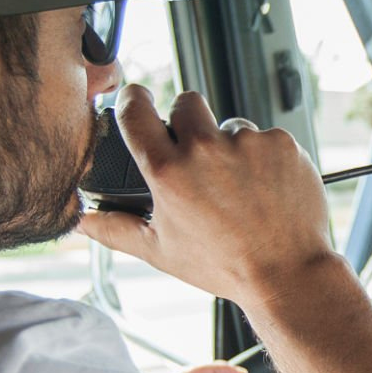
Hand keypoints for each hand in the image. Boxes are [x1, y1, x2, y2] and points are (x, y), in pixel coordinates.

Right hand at [78, 86, 347, 311]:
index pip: (135, 111)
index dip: (134, 100)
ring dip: (231, 146)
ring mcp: (247, 143)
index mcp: (168, 171)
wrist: (287, 273)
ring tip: (238, 188)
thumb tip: (84, 220)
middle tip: (198, 158)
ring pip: (230, 125)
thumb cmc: (224, 266)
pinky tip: (265, 189)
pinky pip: (265, 138)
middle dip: (188, 123)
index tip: (137, 99)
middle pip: (187, 103)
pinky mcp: (281, 144)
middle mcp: (205, 149)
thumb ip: (116, 230)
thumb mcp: (160, 251)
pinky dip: (264, 157)